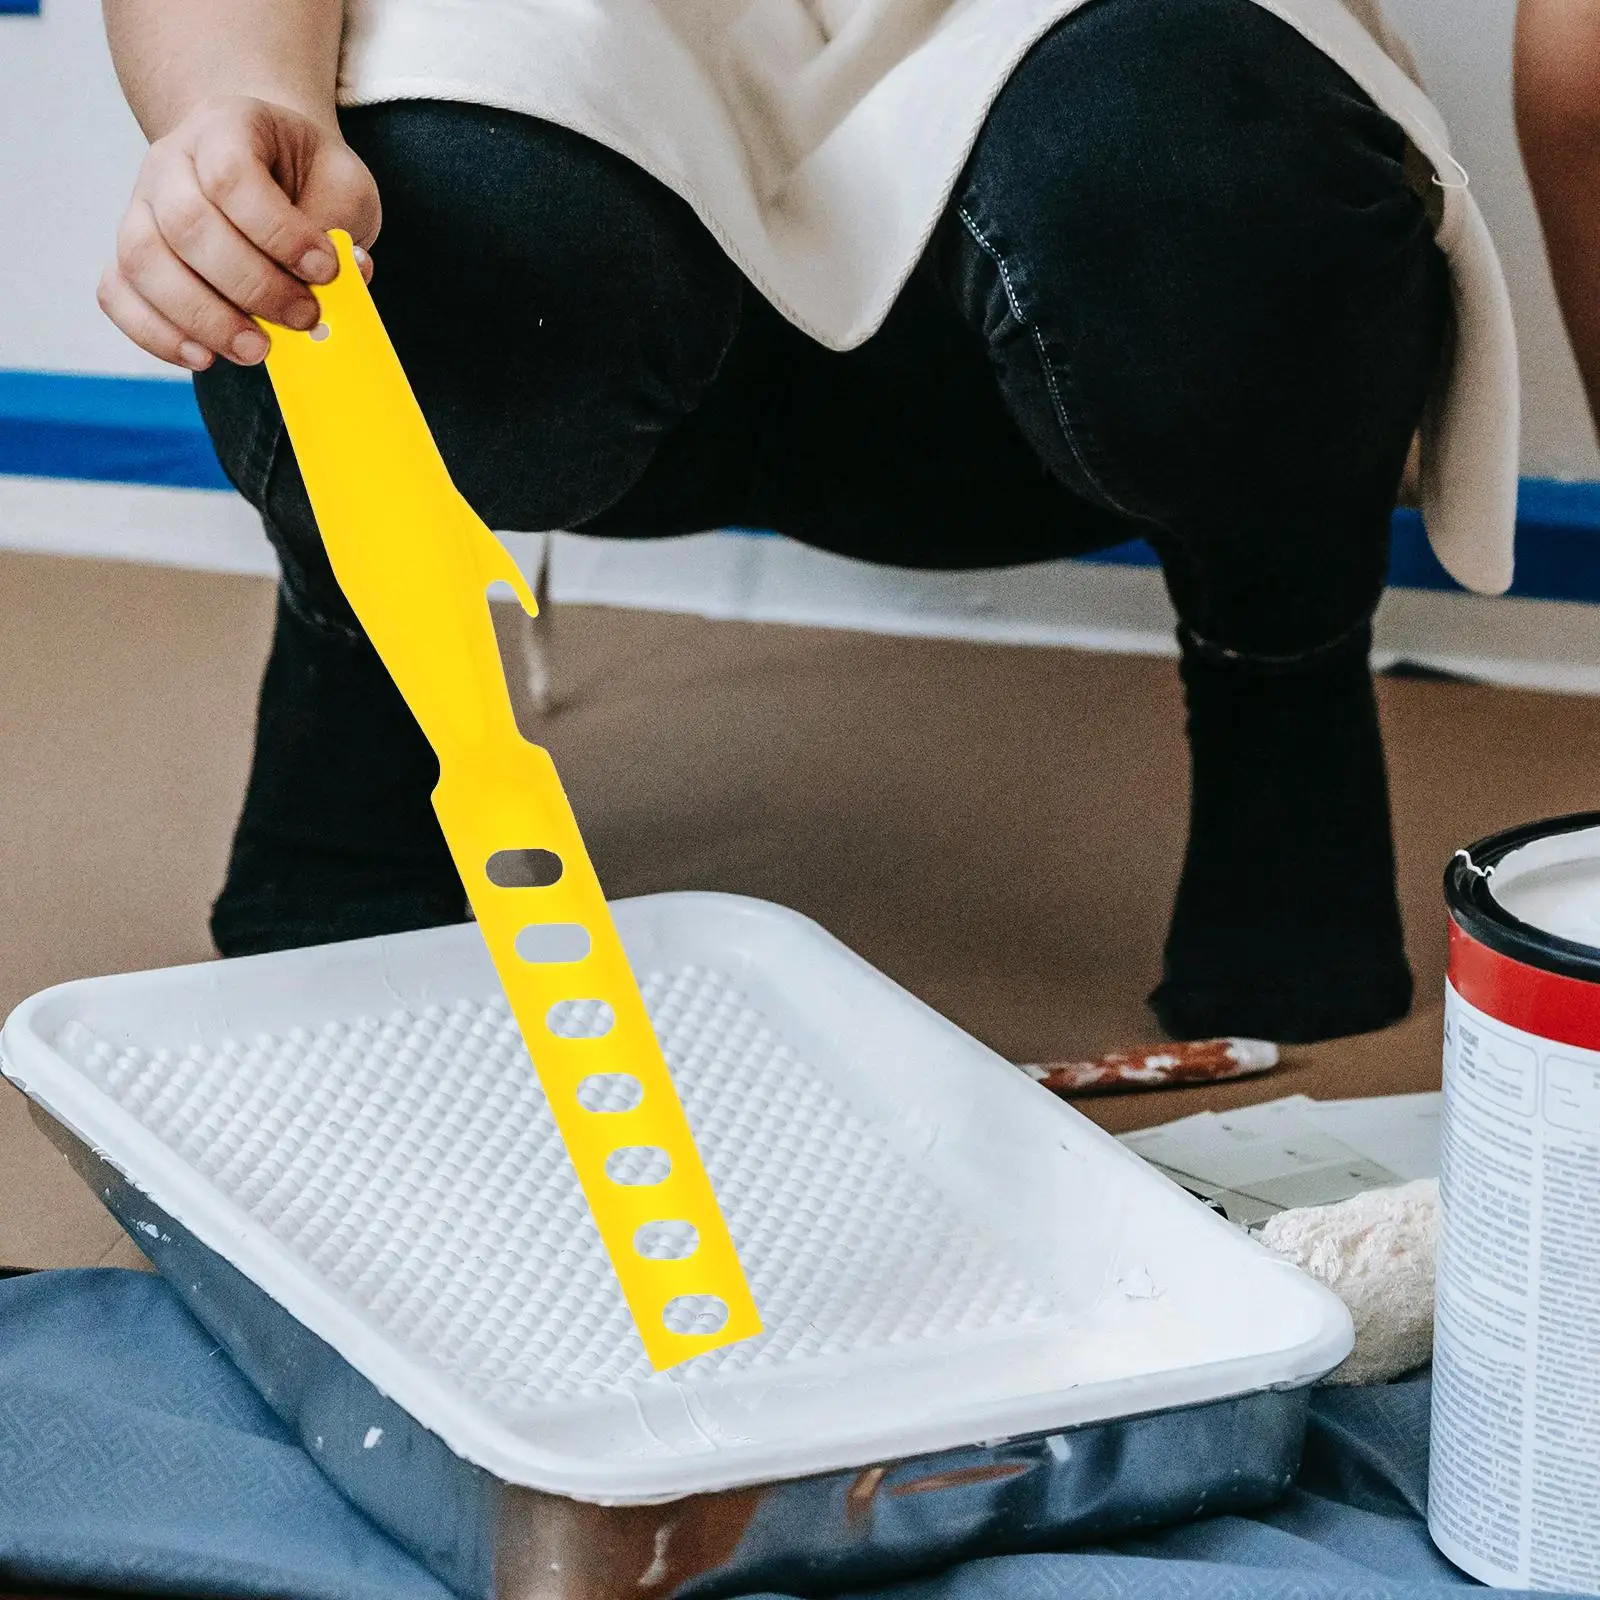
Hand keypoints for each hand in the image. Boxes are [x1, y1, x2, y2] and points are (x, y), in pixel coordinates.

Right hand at [99, 95, 379, 371]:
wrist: (267, 168)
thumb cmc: (307, 180)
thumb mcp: (342, 185)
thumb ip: (344, 226)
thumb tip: (349, 275)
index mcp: (226, 128)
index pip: (233, 176)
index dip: (280, 233)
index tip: (326, 271)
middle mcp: (170, 162)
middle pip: (186, 225)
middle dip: (252, 286)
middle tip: (302, 319)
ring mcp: (140, 207)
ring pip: (143, 262)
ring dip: (204, 318)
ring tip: (258, 350)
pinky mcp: (129, 254)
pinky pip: (117, 293)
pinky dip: (156, 333)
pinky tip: (204, 357)